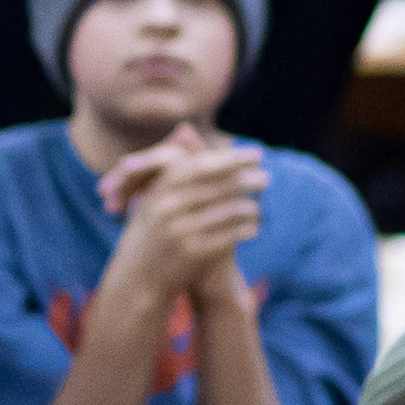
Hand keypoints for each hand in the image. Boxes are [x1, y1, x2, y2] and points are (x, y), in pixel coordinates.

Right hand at [99, 128, 266, 307]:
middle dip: (245, 180)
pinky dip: (244, 230)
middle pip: (217, 187)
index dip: (232, 159)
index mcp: (159, 189)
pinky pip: (228, 237)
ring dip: (248, 207)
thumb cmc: (151, 230)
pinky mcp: (193, 253)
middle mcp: (168, 208)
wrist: (138, 277)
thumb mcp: (155, 197)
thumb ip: (175, 167)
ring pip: (226, 212)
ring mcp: (180, 231)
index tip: (256, 154)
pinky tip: (255, 227)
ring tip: (260, 207)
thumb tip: (187, 128)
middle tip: (267, 177)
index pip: (202, 166)